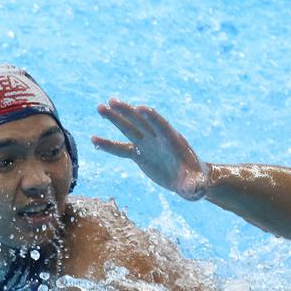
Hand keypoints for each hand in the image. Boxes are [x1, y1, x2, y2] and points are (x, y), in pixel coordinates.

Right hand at [92, 99, 208, 200]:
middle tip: (111, 101)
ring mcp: (148, 145)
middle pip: (142, 122)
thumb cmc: (197, 183)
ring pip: (130, 128)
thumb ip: (194, 186)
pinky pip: (121, 148)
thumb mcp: (196, 186)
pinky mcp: (140, 154)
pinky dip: (108, 144)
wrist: (190, 182)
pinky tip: (94, 140)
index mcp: (174, 142)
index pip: (162, 127)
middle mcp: (159, 139)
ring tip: (100, 107)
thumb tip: (194, 189)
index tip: (140, 108)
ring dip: (115, 118)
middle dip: (127, 112)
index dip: (152, 118)